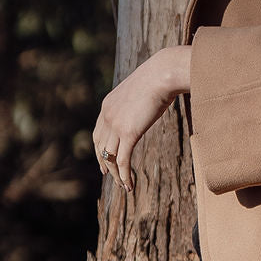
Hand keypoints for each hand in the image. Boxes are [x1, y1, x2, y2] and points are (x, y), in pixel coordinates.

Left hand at [93, 45, 191, 191]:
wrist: (162, 74)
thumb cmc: (159, 79)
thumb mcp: (141, 92)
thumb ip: (137, 104)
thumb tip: (146, 105)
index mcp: (107, 106)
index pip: (98, 133)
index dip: (99, 149)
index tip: (104, 160)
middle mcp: (107, 116)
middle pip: (101, 148)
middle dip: (105, 164)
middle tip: (109, 177)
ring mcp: (116, 125)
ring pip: (111, 158)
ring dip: (116, 175)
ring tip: (124, 186)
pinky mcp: (128, 133)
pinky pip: (123, 161)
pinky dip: (125, 176)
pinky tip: (129, 186)